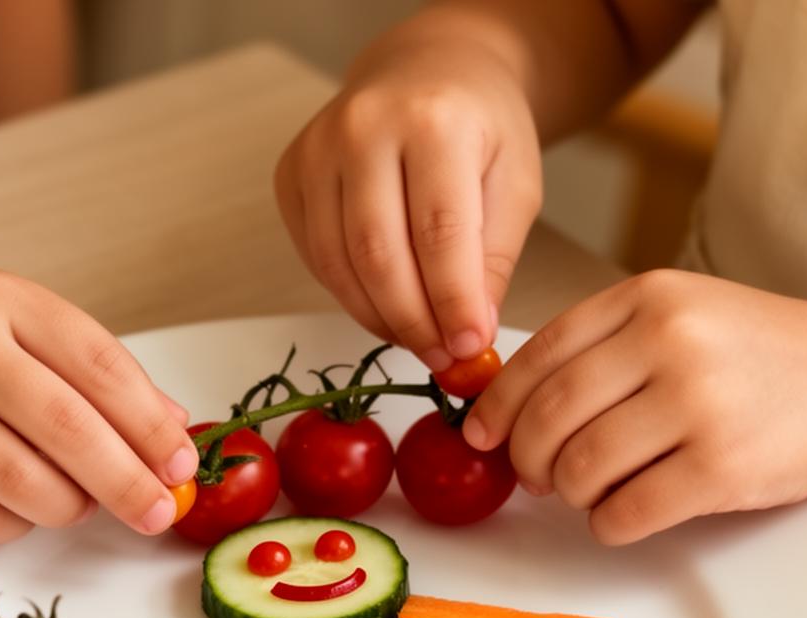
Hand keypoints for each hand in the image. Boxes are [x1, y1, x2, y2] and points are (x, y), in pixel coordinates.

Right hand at [0, 269, 195, 542]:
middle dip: (129, 482)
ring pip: (28, 486)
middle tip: (158, 512)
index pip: (100, 366)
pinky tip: (17, 505)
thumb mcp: (3, 318)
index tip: (182, 464)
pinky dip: (14, 522)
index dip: (151, 424)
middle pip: (71, 432)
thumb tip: (171, 426)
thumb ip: (85, 364)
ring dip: (70, 507)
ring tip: (79, 502)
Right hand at [274, 38, 541, 370]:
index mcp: (433, 121)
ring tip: (419, 338)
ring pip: (338, 262)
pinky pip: (316, 256)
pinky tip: (385, 306)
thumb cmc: (479, 127)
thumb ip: (493, 259)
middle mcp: (364, 126)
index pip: (439, 231)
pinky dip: (351, 295)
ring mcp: (317, 148)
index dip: (452, 301)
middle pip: (379, 252)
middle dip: (413, 320)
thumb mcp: (515, 184)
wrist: (429, 71)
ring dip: (380, 317)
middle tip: (443, 357)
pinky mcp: (291, 174)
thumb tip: (468, 334)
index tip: (470, 348)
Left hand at [465, 271, 806, 543]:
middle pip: (549, 416)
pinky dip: (609, 524)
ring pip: (580, 469)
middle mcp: (669, 342)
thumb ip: (605, 345)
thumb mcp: (684, 315)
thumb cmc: (760, 358)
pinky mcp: (721, 467)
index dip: (498, 404)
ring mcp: (697, 404)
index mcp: (649, 298)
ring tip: (591, 492)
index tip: (482, 434)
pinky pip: (625, 513)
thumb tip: (507, 405)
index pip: (539, 354)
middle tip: (536, 477)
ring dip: (570, 494)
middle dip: (528, 459)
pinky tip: (625, 514)